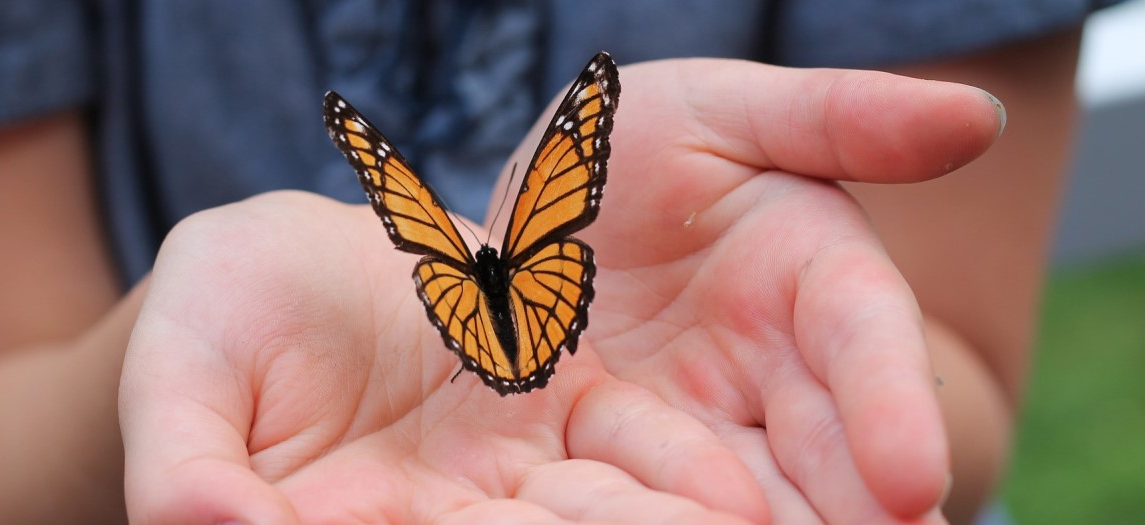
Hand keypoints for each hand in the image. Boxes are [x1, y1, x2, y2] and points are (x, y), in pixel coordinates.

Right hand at [120, 192, 769, 523]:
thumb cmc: (210, 327)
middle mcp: (443, 524)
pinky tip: (737, 495)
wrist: (289, 268)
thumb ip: (185, 471)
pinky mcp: (563, 404)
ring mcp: (509, 476)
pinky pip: (627, 440)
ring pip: (592, 518)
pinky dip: (677, 471)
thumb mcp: (177, 386)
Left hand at [498, 59, 999, 522]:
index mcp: (812, 278)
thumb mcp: (721, 113)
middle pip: (824, 458)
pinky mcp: (607, 460)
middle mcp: (766, 378)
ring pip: (740, 499)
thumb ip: (839, 117)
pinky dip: (646, 519)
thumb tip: (976, 116)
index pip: (867, 342)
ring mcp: (690, 430)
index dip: (894, 406)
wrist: (547, 216)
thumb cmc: (644, 149)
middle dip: (850, 512)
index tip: (913, 475)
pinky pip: (628, 497)